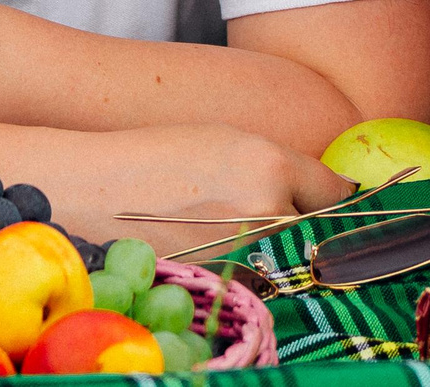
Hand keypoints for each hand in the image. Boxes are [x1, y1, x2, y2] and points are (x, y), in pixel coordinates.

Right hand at [59, 125, 352, 254]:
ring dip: (279, 247)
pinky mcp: (226, 289)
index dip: (334, 195)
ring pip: (290, 257)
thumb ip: (282, 164)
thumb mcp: (227, 140)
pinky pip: (261, 279)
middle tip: (281, 212)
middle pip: (319, 230)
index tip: (337, 198)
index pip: (335, 192)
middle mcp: (266, 214)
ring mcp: (246, 258)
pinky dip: (252, 269)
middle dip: (310, 223)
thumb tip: (336, 190)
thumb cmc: (158, 156)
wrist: (92, 194)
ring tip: (235, 226)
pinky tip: (220, 249)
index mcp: (269, 166)